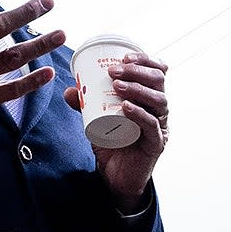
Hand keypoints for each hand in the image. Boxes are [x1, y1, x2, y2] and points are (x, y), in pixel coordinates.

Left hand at [64, 52, 168, 212]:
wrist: (115, 176)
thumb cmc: (111, 143)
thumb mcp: (96, 118)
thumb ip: (85, 104)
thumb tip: (70, 89)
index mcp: (149, 97)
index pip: (157, 71)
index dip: (145, 59)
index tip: (124, 56)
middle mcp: (159, 109)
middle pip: (159, 81)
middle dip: (137, 71)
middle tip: (114, 70)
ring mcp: (160, 126)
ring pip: (159, 100)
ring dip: (137, 89)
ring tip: (117, 85)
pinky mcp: (156, 144)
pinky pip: (152, 125)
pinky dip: (140, 114)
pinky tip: (127, 107)